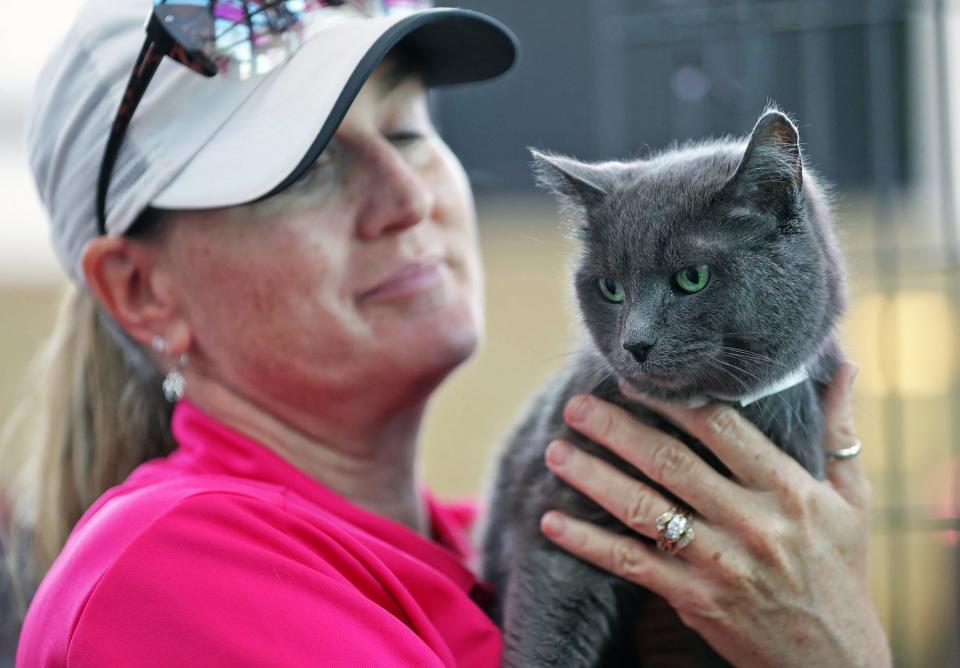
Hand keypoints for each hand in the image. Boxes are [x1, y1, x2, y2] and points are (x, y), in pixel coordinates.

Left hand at [538, 362, 891, 667]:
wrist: (836, 661)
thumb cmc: (842, 571)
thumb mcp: (852, 499)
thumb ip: (838, 430)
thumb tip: (843, 366)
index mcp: (789, 489)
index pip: (722, 429)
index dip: (673, 400)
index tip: (632, 380)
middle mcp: (753, 523)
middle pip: (671, 463)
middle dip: (617, 430)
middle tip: (575, 406)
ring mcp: (721, 564)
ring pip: (644, 510)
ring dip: (593, 479)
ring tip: (556, 453)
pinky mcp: (695, 600)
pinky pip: (632, 564)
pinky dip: (589, 544)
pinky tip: (553, 523)